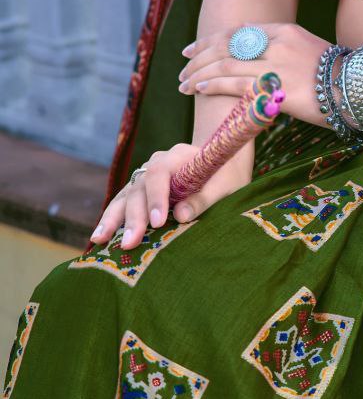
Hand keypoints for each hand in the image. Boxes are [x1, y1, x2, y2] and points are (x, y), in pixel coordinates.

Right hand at [89, 141, 251, 250]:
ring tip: (99, 239)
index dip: (156, 198)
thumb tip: (180, 216)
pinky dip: (112, 218)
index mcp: (178, 156)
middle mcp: (157, 162)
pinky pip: (123, 202)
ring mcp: (146, 174)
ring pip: (125, 195)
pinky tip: (100, 237)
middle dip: (133, 217)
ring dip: (113, 218)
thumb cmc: (227, 175)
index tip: (158, 222)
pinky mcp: (141, 189)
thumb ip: (204, 199)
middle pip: (138, 187)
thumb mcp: (226, 186)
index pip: (160, 173)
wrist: (222, 161)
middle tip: (129, 242)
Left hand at [178, 21, 329, 125]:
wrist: (359, 91)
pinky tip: (199, 89)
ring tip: (184, 83)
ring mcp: (276, 66)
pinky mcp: (275, 89)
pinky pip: (235, 84)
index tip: (193, 49)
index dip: (210, 40)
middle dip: (199, 56)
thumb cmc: (337, 76)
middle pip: (227, 46)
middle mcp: (277, 44)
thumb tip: (250, 40)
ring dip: (200, 73)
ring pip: (226, 65)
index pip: (238, 32)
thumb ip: (280, 45)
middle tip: (182, 67)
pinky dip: (213, 85)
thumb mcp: (309, 49)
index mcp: (285, 31)